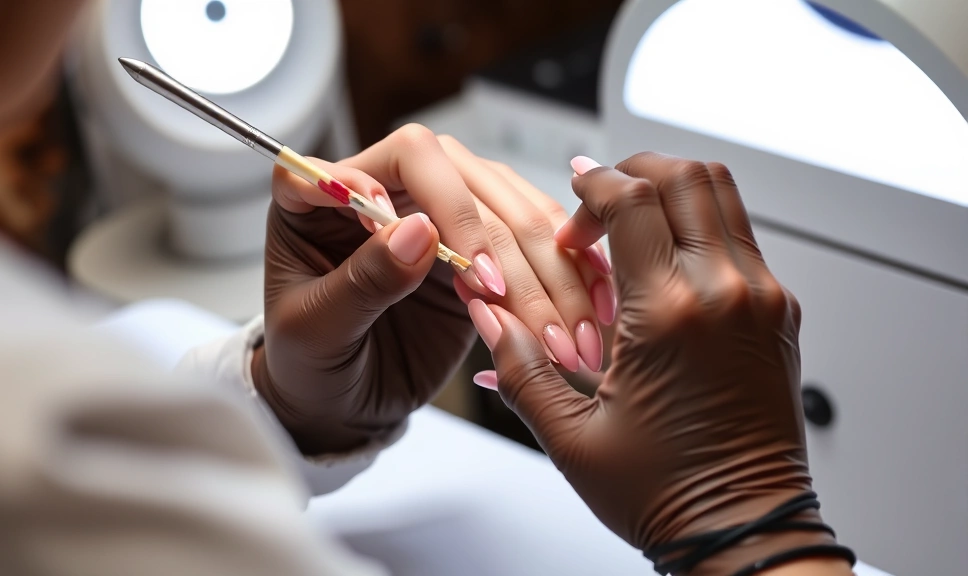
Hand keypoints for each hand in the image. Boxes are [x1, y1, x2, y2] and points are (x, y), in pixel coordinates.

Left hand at [252, 126, 609, 454]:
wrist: (337, 404)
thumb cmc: (307, 364)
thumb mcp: (314, 331)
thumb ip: (362, 281)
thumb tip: (419, 230)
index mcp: (328, 190)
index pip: (405, 156)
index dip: (439, 196)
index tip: (457, 263)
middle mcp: (389, 186)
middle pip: (471, 180)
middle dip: (504, 247)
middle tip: (519, 310)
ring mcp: (440, 213)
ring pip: (513, 212)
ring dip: (548, 271)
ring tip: (564, 335)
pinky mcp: (480, 248)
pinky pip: (535, 246)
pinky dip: (566, 278)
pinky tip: (585, 313)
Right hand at [472, 153, 838, 574]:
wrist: (745, 532)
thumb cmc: (668, 494)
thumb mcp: (571, 438)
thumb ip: (519, 368)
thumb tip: (490, 318)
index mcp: (669, 316)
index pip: (631, 199)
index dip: (591, 186)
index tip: (571, 195)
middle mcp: (725, 293)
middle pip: (685, 177)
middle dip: (632, 172)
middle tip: (597, 201)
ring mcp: (761, 299)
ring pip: (722, 195)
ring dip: (670, 193)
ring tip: (631, 224)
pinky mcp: (779, 313)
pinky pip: (740, 236)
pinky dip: (699, 226)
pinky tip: (664, 265)